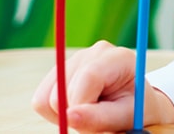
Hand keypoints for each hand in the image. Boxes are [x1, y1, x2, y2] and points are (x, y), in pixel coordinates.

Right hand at [32, 40, 173, 132]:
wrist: (133, 105)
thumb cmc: (134, 110)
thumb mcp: (127, 117)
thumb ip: (100, 118)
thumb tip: (70, 115)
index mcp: (118, 57)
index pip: (88, 77)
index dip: (83, 104)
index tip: (92, 121)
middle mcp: (95, 52)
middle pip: (63, 89)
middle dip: (75, 111)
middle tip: (97, 117)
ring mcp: (75, 59)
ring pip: (46, 97)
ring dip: (64, 113)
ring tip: (89, 112)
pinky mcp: (59, 71)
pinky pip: (39, 100)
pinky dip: (54, 112)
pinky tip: (77, 109)